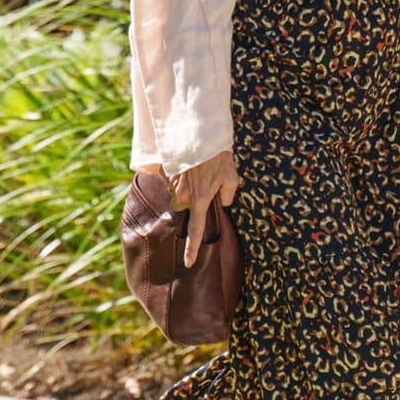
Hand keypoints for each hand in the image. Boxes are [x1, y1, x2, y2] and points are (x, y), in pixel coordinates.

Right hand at [167, 151, 240, 266]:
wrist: (200, 136)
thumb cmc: (218, 158)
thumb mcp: (231, 177)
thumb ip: (228, 195)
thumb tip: (222, 203)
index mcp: (200, 201)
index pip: (195, 231)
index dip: (192, 248)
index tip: (188, 263)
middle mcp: (183, 196)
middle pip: (181, 208)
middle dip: (188, 201)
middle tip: (200, 186)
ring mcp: (173, 185)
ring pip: (177, 194)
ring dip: (185, 187)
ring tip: (197, 173)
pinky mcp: (168, 173)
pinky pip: (173, 180)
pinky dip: (180, 176)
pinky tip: (189, 166)